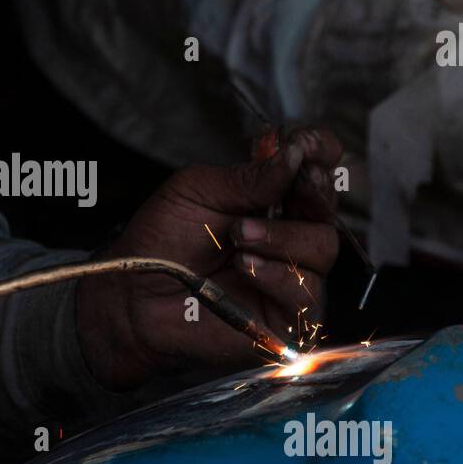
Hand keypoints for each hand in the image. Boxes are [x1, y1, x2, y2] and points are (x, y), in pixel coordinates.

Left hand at [76, 126, 342, 389]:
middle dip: (311, 190)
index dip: (319, 151)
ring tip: (238, 235)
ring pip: (322, 247)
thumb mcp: (197, 192)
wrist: (134, 297)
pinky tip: (244, 266)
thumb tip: (294, 153)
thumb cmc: (161, 242)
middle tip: (291, 183)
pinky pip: (307, 293)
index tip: (305, 145)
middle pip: (328, 206)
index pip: (315, 167)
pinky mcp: (288, 318)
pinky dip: (277, 275)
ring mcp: (292, 276)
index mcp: (271, 197)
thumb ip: (248, 176)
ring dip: (281, 236)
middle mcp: (288, 234)